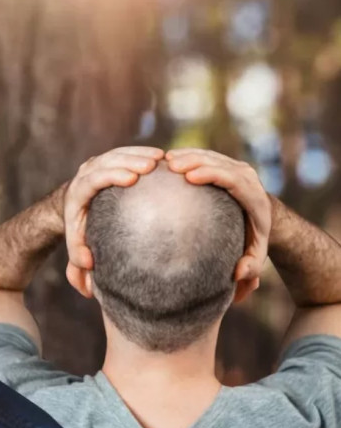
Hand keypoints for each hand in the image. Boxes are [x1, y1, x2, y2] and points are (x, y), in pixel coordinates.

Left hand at [65, 146, 164, 296]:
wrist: (73, 206)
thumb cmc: (79, 229)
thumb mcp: (76, 244)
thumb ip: (78, 259)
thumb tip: (88, 263)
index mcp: (78, 192)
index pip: (94, 179)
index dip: (111, 175)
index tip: (131, 178)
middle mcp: (86, 173)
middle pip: (107, 161)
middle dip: (130, 160)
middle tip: (153, 165)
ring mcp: (97, 164)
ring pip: (118, 153)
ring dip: (139, 153)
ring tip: (161, 159)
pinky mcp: (108, 160)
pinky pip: (125, 152)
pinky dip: (142, 153)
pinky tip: (161, 157)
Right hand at [166, 148, 270, 294]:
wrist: (264, 216)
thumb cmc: (252, 239)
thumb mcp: (255, 256)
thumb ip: (251, 268)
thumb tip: (238, 274)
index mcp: (254, 198)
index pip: (233, 180)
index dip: (212, 174)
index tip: (189, 176)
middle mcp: (247, 178)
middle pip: (219, 163)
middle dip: (194, 160)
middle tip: (170, 165)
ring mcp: (237, 168)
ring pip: (211, 156)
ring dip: (188, 155)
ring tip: (165, 160)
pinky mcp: (226, 163)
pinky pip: (206, 155)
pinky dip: (188, 154)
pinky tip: (168, 159)